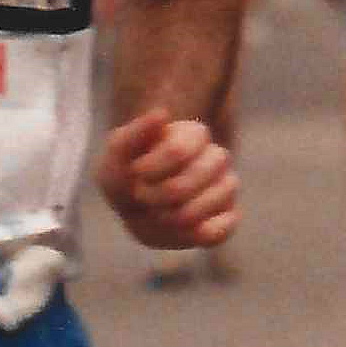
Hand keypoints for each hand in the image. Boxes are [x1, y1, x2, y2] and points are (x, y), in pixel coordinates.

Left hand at [98, 108, 236, 250]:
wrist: (135, 204)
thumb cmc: (128, 174)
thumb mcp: (118, 153)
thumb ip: (135, 133)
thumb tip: (161, 113)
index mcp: (194, 134)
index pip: (179, 150)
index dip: (152, 168)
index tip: (136, 173)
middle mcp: (217, 157)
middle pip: (198, 176)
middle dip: (162, 193)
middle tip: (143, 197)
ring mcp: (225, 186)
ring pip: (216, 198)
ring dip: (178, 214)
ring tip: (158, 214)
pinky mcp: (227, 216)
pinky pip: (223, 228)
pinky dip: (198, 233)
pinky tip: (178, 229)